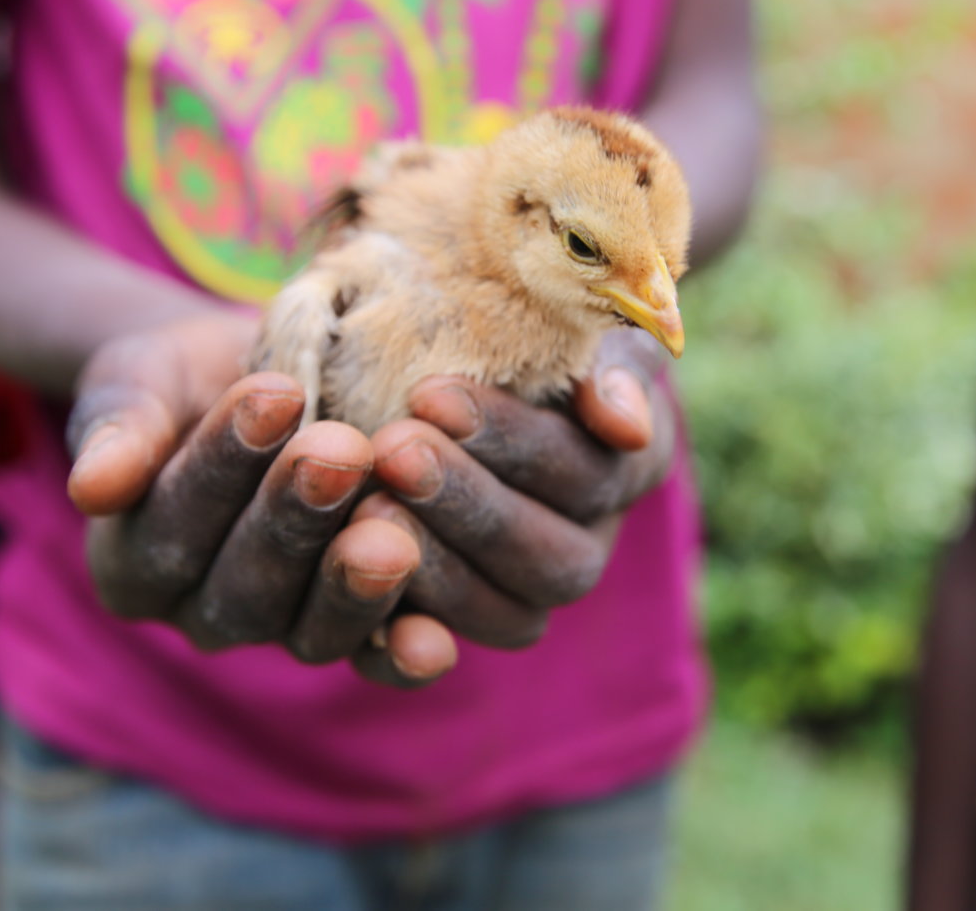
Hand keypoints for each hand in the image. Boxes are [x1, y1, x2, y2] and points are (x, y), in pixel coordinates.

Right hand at [66, 315, 444, 683]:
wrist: (267, 375)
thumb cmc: (185, 378)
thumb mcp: (138, 381)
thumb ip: (119, 430)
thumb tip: (92, 488)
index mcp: (133, 567)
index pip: (172, 525)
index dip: (222, 462)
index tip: (274, 392)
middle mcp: (203, 614)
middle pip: (244, 586)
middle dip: (295, 516)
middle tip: (341, 450)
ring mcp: (283, 628)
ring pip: (311, 629)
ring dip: (353, 585)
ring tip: (392, 533)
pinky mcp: (353, 627)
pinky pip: (374, 657)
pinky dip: (402, 655)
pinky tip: (435, 643)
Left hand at [349, 329, 675, 685]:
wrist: (442, 343)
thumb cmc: (515, 323)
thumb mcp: (576, 318)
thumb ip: (613, 362)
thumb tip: (627, 426)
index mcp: (625, 470)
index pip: (587, 473)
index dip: (511, 441)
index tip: (430, 392)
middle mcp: (584, 549)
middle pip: (551, 560)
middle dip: (470, 504)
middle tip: (393, 448)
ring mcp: (521, 597)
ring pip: (503, 616)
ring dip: (435, 564)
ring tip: (366, 501)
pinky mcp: (446, 624)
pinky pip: (432, 656)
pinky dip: (396, 639)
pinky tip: (347, 578)